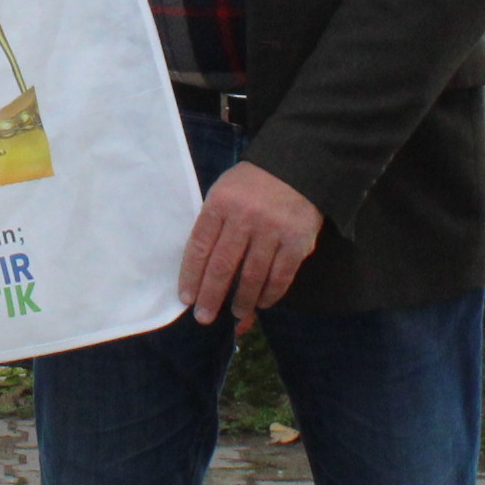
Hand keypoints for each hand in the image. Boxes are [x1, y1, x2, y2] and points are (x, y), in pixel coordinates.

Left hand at [182, 161, 321, 331]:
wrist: (297, 167)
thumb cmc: (251, 186)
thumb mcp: (224, 193)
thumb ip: (213, 226)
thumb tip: (202, 271)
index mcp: (220, 203)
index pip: (199, 246)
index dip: (191, 276)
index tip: (187, 298)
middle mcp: (245, 217)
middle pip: (222, 266)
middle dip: (211, 296)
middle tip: (204, 318)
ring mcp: (272, 230)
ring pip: (252, 276)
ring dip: (242, 300)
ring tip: (236, 313)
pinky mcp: (297, 241)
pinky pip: (280, 276)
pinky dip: (270, 294)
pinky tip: (262, 302)